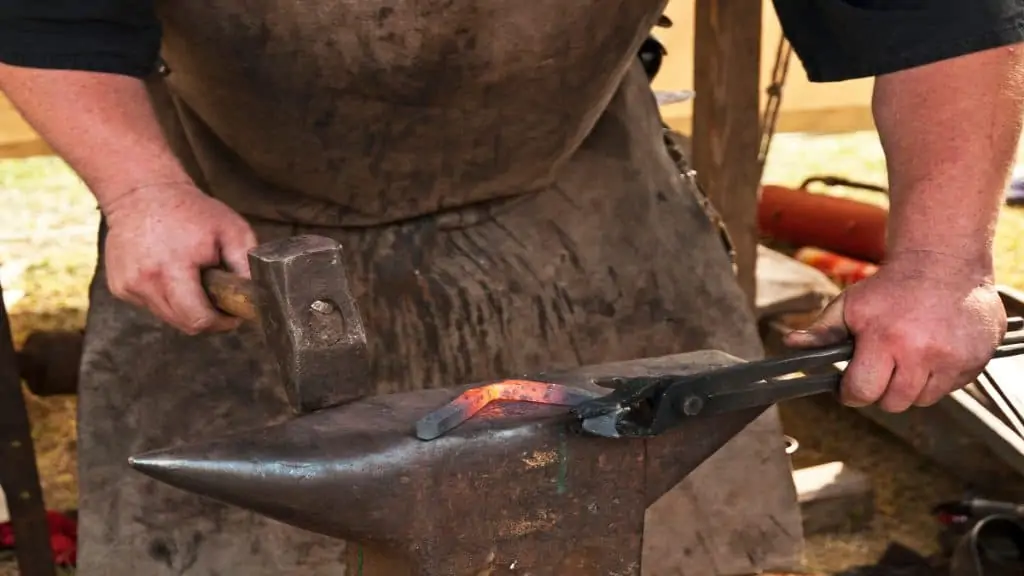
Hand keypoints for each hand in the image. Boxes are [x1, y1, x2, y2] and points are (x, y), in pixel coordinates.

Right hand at [101, 182, 257, 334]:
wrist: (142, 192)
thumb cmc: (190, 210)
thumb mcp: (232, 230)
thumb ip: (246, 265)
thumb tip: (257, 295)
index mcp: (172, 269)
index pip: (197, 319)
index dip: (221, 322)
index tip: (232, 314)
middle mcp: (144, 282)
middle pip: (183, 324)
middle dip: (206, 317)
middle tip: (218, 298)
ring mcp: (128, 286)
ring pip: (167, 317)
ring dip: (185, 307)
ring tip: (194, 280)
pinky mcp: (119, 287)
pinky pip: (151, 306)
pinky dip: (167, 298)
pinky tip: (171, 273)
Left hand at [784, 252, 1005, 412]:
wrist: (943, 262)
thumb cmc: (891, 287)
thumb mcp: (849, 305)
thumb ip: (821, 331)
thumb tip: (791, 344)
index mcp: (886, 340)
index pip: (863, 392)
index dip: (851, 393)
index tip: (850, 386)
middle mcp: (923, 353)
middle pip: (894, 403)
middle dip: (881, 391)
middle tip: (880, 368)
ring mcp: (954, 358)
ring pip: (922, 400)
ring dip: (910, 387)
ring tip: (906, 358)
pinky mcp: (975, 361)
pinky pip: (950, 389)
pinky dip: (937, 379)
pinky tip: (930, 354)